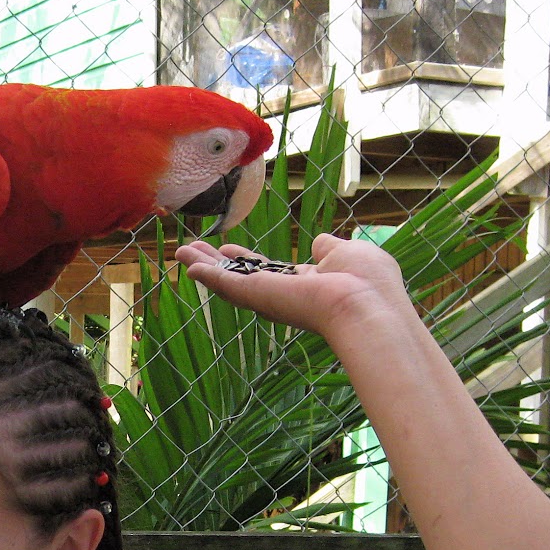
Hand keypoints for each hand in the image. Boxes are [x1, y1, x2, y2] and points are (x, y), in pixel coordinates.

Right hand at [175, 235, 413, 340]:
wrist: (366, 307)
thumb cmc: (368, 282)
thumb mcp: (349, 254)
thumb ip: (330, 249)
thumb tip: (320, 242)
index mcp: (308, 283)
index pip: (271, 271)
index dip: (248, 260)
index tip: (230, 249)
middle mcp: (284, 294)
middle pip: (242, 276)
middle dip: (217, 263)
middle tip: (192, 251)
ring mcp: (270, 297)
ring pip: (229, 280)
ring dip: (203, 265)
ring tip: (180, 253)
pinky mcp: (259, 297)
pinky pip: (226, 284)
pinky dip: (206, 273)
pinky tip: (186, 265)